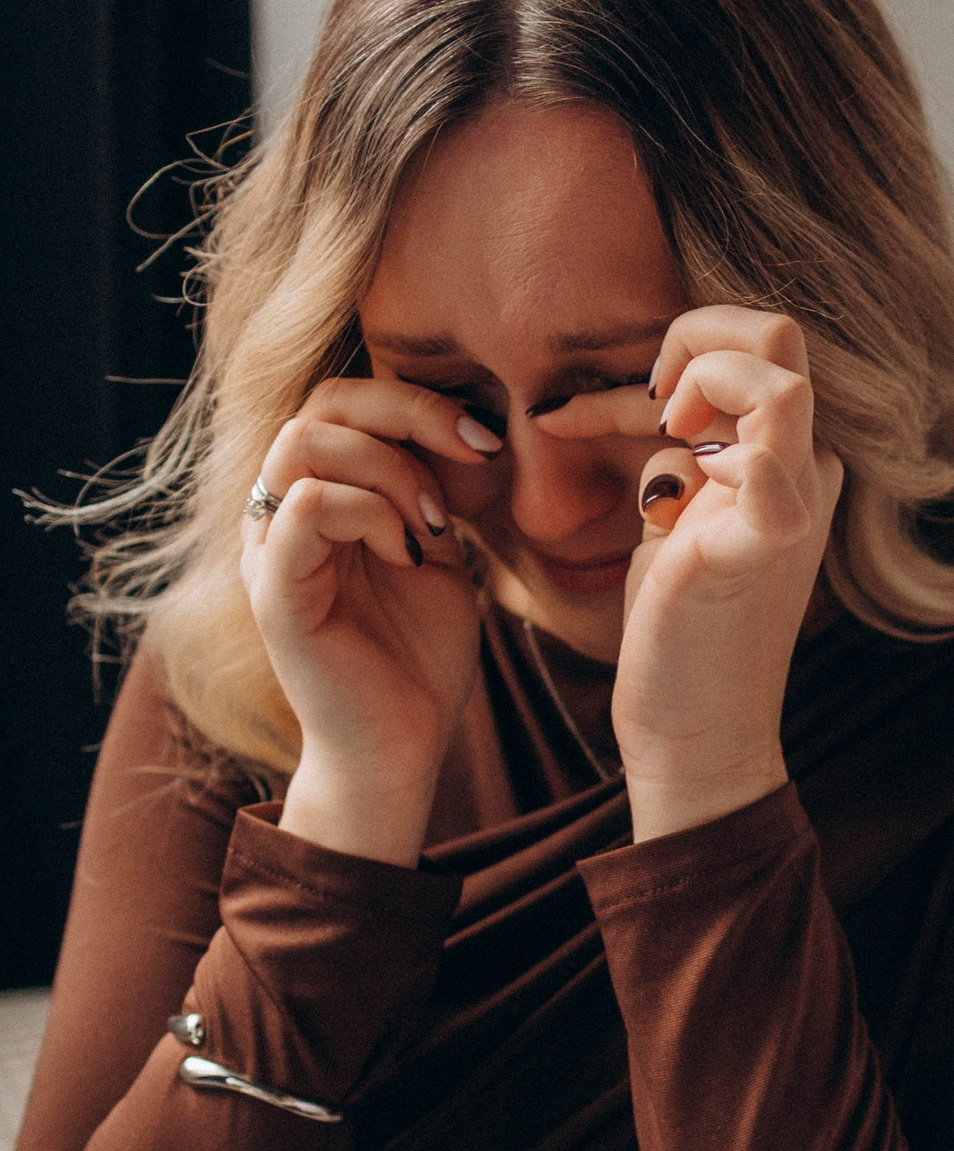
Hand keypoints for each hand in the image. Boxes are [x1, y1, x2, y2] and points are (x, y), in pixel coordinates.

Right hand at [240, 380, 490, 864]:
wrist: (404, 748)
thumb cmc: (419, 661)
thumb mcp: (438, 558)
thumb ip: (430, 494)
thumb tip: (458, 429)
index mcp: (319, 501)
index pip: (344, 403)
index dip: (416, 402)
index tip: (486, 442)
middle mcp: (282, 516)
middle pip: (321, 404)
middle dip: (408, 414)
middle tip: (473, 458)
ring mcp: (271, 551)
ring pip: (305, 443)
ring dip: (390, 469)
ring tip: (431, 528)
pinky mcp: (276, 592)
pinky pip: (306, 507)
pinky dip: (369, 513)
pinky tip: (406, 555)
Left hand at [603, 309, 843, 841]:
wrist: (696, 728)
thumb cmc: (681, 625)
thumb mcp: (676, 511)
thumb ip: (680, 448)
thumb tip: (650, 392)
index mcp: (790, 460)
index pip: (750, 354)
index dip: (671, 355)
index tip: (603, 406)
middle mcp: (807, 473)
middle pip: (780, 336)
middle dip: (694, 336)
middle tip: (651, 402)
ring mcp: (795, 506)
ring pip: (779, 376)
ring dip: (700, 384)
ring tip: (663, 433)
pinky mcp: (764, 545)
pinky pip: (764, 467)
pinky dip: (709, 461)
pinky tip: (668, 506)